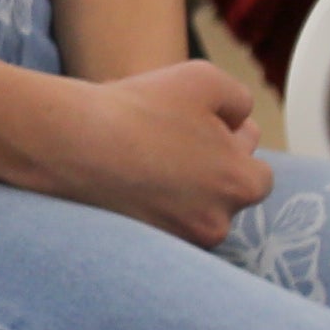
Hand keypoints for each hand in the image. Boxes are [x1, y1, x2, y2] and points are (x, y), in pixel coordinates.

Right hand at [11, 56, 267, 248]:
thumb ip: (239, 100)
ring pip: (191, 211)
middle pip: (222, 195)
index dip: (230, 145)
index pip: (256, 173)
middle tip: (167, 141)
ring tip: (142, 159)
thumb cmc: (141, 108)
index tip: (195, 128)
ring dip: (178, 189)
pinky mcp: (144, 251)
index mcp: (242, 185)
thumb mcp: (205, 79)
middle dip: (206, 172)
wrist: (72, 142)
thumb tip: (241, 121)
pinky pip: (159, 224)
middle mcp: (217, 224)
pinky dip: (149, 205)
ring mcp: (179, 242)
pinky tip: (127, 179)